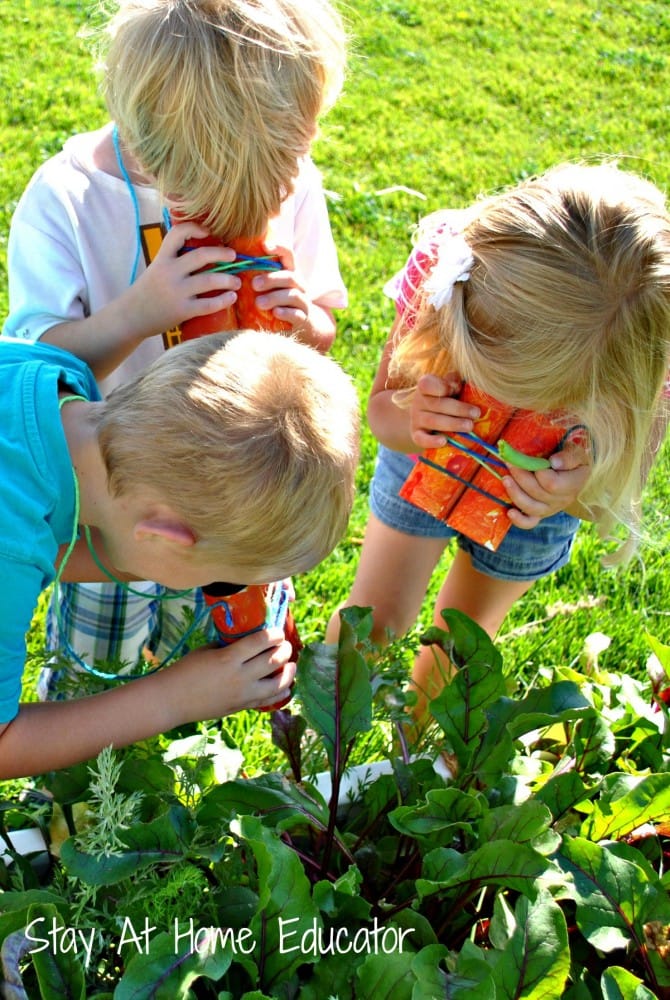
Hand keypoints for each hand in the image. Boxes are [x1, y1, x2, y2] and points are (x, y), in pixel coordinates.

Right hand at [129, 222, 241, 336]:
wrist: (131, 317)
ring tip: (237, 282)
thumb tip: (203, 252)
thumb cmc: (148, 292)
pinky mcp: (182, 311)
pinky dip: (224, 300)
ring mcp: (176, 292)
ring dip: (228, 279)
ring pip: (209, 280)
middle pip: (201, 256)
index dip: (194, 228)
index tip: (208, 232)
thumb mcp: (156, 269)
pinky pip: (208, 304)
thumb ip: (174, 260)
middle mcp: (169, 272)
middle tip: (234, 256)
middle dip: (222, 254)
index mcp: (162, 259)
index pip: (177, 234)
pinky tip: (232, 297)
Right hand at [165, 627, 296, 722]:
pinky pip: (267, 701)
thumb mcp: (207, 650)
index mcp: (229, 658)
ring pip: (277, 684)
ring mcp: (242, 694)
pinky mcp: (241, 707)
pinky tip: (286, 687)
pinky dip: (280, 693)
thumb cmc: (186, 670)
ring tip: (292, 665)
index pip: (260, 642)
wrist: (172, 700)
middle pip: (273, 661)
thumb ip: (229, 646)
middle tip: (285, 645)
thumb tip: (248, 641)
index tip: (278, 632)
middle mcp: (240, 676)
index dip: (274, 635)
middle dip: (284, 650)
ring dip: (288, 672)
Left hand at [246, 244, 333, 349]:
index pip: (288, 255)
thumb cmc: (277, 304)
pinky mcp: (303, 318)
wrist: (299, 327)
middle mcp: (299, 285)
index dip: (279, 247)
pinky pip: (296, 314)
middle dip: (271, 279)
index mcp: (289, 273)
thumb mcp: (269, 288)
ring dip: (274, 297)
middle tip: (254, 284)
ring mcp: (303, 302)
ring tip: (258, 303)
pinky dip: (285, 312)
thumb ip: (257, 277)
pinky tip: (275, 313)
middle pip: (289, 276)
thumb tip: (232, 263)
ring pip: (293, 295)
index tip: (265, 246)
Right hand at [409, 373, 479, 448]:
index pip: (427, 384)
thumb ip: (455, 382)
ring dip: (453, 424)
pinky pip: (421, 439)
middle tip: (476, 413)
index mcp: (425, 387)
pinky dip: (431, 441)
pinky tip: (443, 441)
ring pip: (433, 421)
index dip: (442, 386)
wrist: (427, 415)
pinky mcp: (416, 435)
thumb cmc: (445, 397)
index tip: (458, 388)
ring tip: (469, 426)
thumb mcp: (449, 385)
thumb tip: (465, 386)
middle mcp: (418, 402)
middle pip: (437, 405)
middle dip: (458, 409)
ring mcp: (416, 419)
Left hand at [503, 440, 590, 528]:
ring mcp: (551, 509)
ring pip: (531, 507)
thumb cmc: (576, 458)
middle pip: (537, 493)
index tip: (529, 458)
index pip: (552, 484)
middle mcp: (562, 500)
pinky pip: (530, 522)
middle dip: (520, 477)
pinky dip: (519, 520)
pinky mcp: (541, 513)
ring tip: (505, 479)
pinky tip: (509, 512)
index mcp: (573, 484)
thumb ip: (569, 457)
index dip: (538, 472)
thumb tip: (554, 462)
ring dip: (515, 493)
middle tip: (509, 462)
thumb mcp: (578, 452)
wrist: (577, 472)